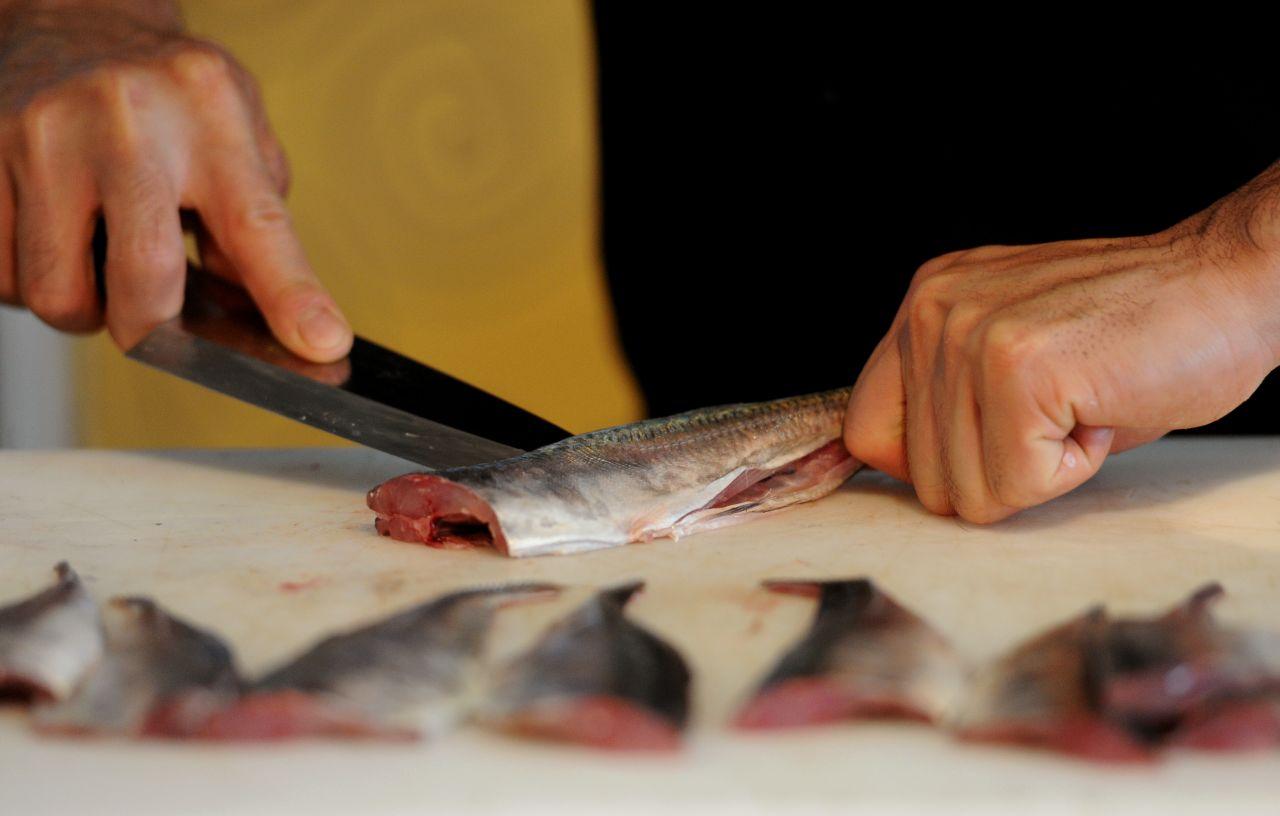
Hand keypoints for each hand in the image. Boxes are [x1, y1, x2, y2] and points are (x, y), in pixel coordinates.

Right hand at [0, 0, 351, 359]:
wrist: (72, 22)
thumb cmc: (170, 97)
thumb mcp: (238, 137)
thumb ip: (260, 226)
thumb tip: (285, 323)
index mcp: (208, 114)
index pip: (257, 224)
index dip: (290, 296)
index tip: (320, 345)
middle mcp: (124, 119)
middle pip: (143, 281)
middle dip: (153, 328)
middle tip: (157, 316)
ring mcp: (42, 135)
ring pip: (57, 293)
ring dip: (85, 305)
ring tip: (100, 258)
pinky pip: (2, 274)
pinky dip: (32, 280)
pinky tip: (56, 235)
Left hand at [843, 164, 1279, 522]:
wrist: (1230, 288)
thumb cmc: (1134, 334)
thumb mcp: (1011, 358)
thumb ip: (948, 403)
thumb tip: (906, 474)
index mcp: (923, 306)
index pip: (865, 431)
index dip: (931, 465)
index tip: (993, 445)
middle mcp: (931, 311)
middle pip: (921, 477)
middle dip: (999, 470)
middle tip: (1061, 408)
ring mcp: (969, 335)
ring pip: (967, 492)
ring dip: (1040, 468)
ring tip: (1081, 402)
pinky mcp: (1017, 367)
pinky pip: (1016, 484)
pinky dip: (1072, 470)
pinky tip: (1099, 410)